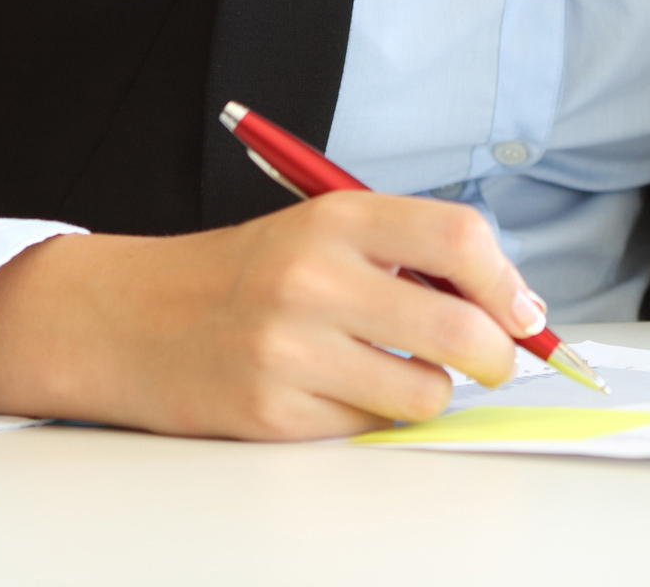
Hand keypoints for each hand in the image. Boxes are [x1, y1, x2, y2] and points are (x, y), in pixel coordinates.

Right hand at [0, 193, 537, 439]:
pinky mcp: (275, 414)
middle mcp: (314, 279)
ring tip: (393, 374)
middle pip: (461, 328)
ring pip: (424, 393)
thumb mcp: (316, 234)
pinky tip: (331, 392)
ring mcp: (292, 351)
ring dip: (427, 393)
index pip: (460, 237)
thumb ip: (402, 254)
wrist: (126, 319)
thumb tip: (506, 306)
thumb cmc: (237, 277)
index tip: (523, 312)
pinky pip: (368, 430)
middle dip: (497, 357)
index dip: (508, 282)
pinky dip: (368, 418)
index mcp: (334, 220)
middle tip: (493, 362)